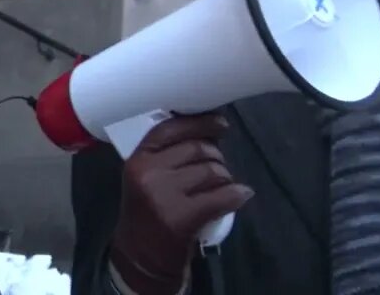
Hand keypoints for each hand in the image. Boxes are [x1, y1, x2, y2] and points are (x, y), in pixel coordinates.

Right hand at [108, 112, 252, 294]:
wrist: (140, 256)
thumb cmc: (148, 212)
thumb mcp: (146, 178)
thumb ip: (167, 155)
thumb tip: (209, 134)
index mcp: (138, 158)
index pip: (170, 128)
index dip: (200, 122)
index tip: (220, 124)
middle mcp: (148, 172)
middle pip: (197, 148)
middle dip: (217, 156)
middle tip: (219, 167)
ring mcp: (164, 195)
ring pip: (212, 171)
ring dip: (226, 177)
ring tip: (223, 186)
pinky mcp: (182, 217)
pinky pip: (222, 196)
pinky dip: (237, 194)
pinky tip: (241, 194)